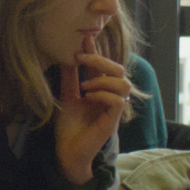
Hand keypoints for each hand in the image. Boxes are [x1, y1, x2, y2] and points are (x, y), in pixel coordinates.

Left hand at [51, 47, 132, 185]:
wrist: (66, 151)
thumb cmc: (68, 126)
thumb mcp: (66, 95)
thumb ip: (69, 78)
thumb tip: (67, 55)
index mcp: (100, 90)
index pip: (103, 66)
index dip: (97, 51)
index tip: (86, 38)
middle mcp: (110, 97)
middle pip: (119, 70)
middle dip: (101, 59)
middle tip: (81, 57)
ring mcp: (113, 109)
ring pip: (124, 84)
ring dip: (103, 79)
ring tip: (85, 86)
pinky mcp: (112, 121)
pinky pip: (118, 101)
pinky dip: (103, 95)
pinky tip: (88, 97)